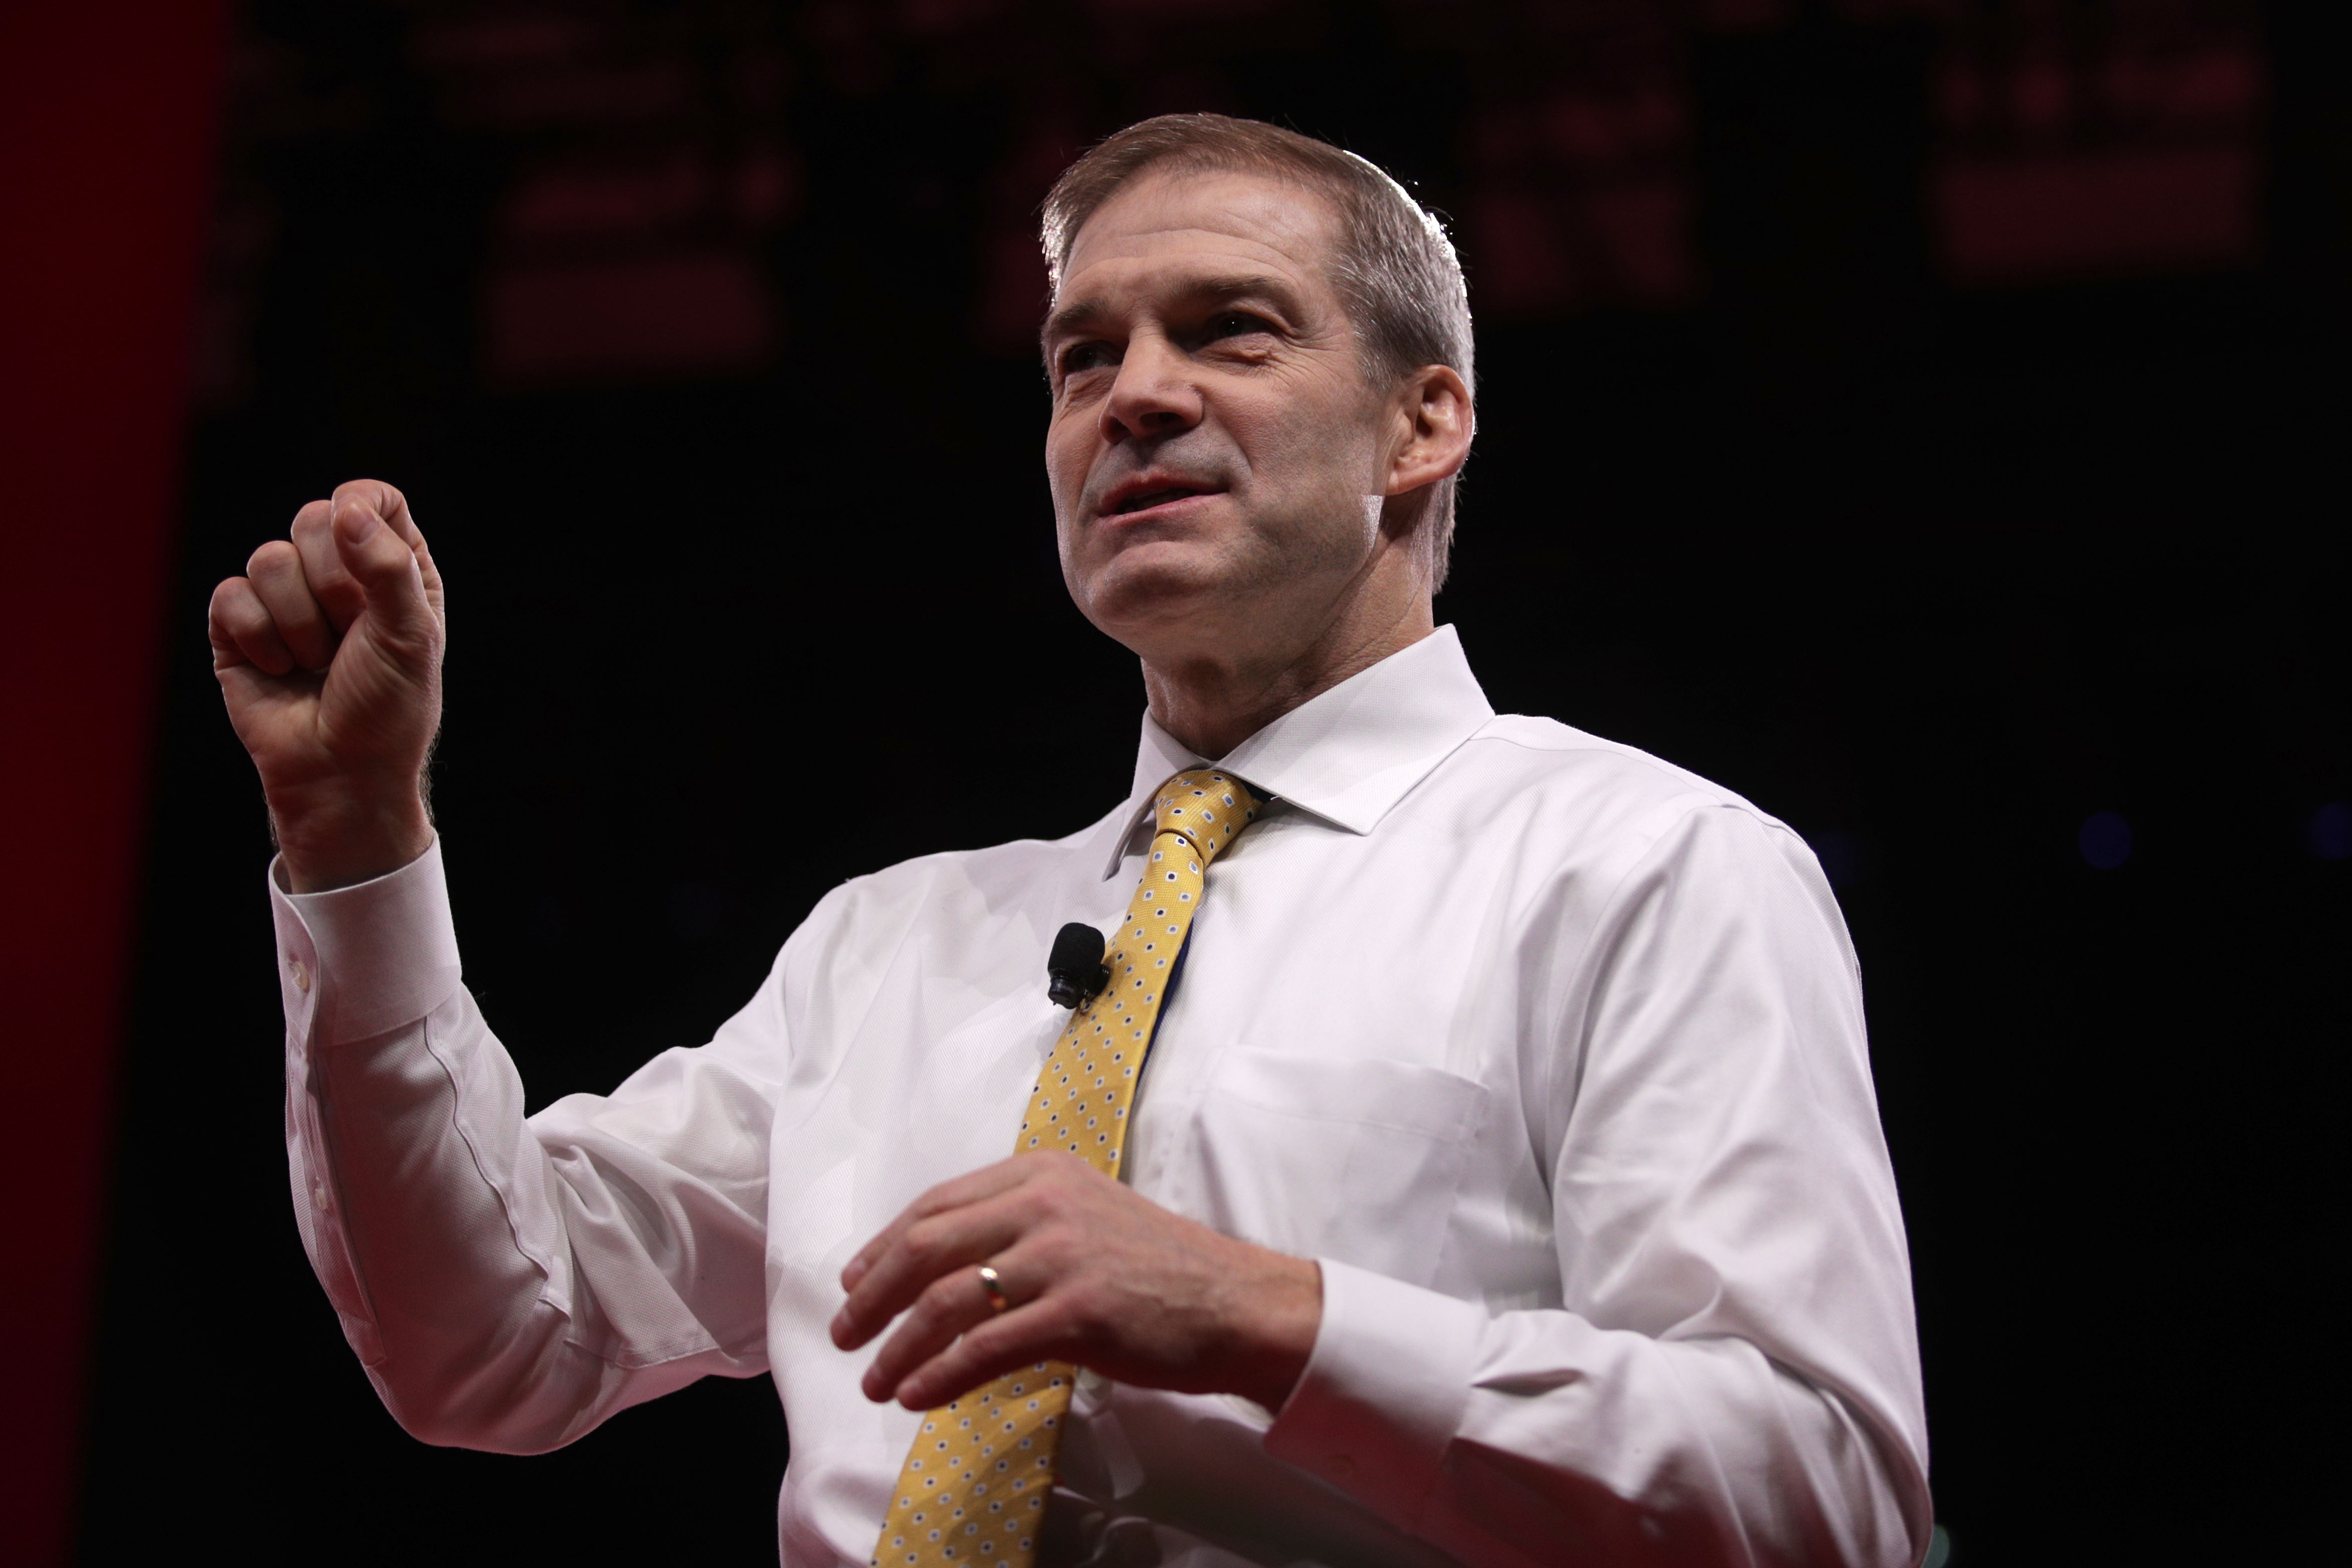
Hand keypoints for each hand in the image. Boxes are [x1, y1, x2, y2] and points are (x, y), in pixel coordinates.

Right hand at [207, 479, 444, 891]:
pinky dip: (259, 641)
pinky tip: (281, 673)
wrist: (341, 773)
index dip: (359, 509)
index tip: (363, 544)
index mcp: (391, 567)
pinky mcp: (238, 628)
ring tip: (318, 664)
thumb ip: (388, 567)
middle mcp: (337, 574)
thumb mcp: (410, 636)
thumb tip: (344, 508)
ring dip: (299, 624)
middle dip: (333, 584)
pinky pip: (230, 597)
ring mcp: (285, 599)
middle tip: (349, 637)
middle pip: (312, 518)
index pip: (370, 497)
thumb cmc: (388, 708)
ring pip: (267, 559)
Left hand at [831, 1151, 1320, 1413]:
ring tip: (873, 1380)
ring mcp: (1063, 1255)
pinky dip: (940, 1375)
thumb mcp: (1085, 1215)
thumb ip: (1019, 1224)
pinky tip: (916, 1396)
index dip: (884, 1245)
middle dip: (873, 1296)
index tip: (854, 1281)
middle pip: (928, 1246)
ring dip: (898, 1345)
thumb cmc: (1158, 1267)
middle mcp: (1046, 1203)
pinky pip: (986, 1347)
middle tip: (844, 1334)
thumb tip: (939, 1267)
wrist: (1235, 1301)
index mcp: (1041, 1171)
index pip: (937, 1204)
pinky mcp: (1079, 1311)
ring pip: (948, 1300)